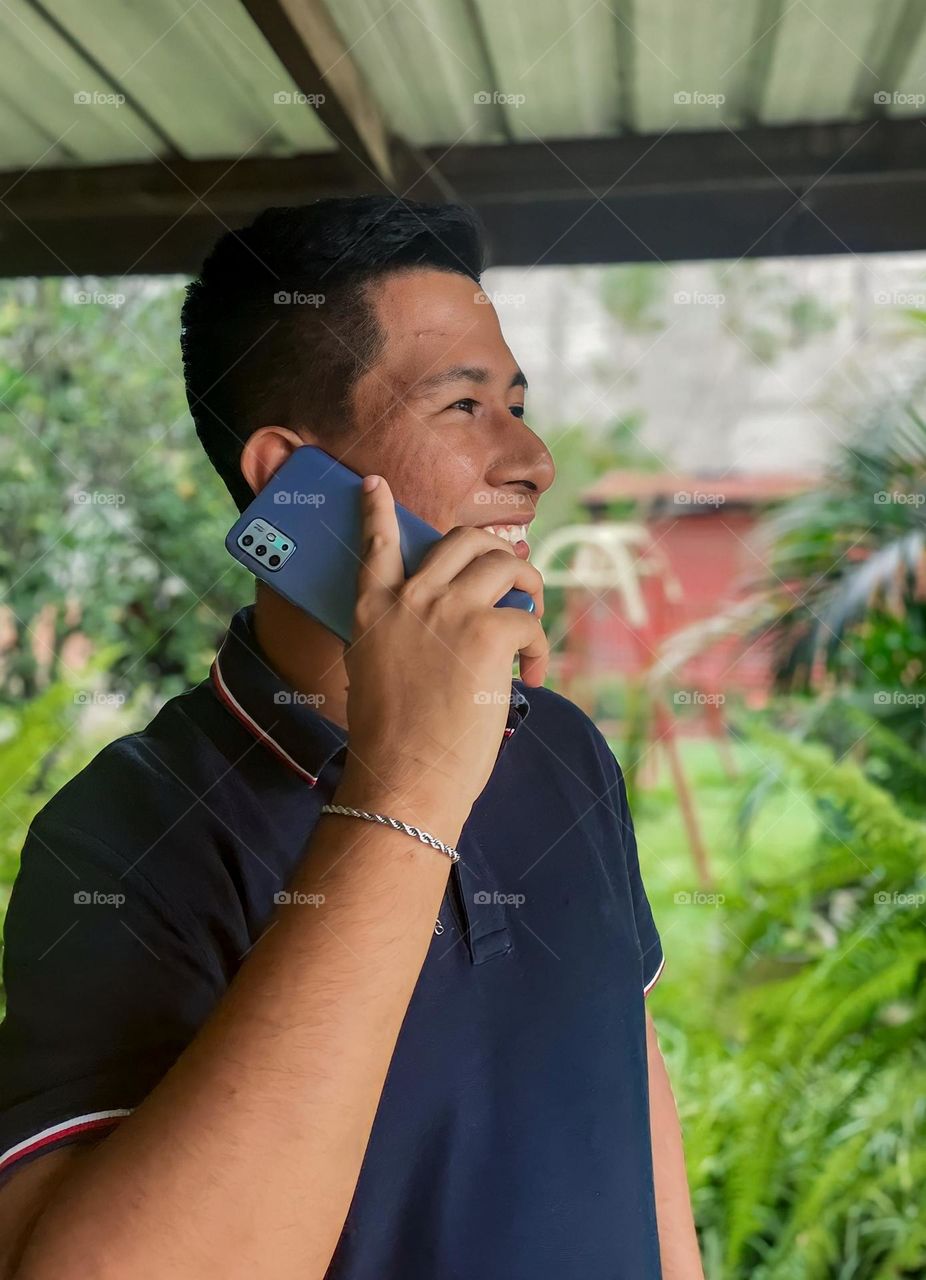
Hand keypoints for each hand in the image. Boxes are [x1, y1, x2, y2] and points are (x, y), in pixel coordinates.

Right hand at [335, 475, 547, 835]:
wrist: (405, 779)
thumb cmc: (393, 742)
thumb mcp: (375, 673)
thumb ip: (398, 636)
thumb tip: (444, 629)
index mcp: (373, 610)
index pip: (376, 544)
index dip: (377, 510)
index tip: (376, 485)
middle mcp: (410, 598)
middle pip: (463, 541)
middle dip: (496, 550)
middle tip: (512, 576)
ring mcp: (449, 611)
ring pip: (504, 563)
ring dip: (529, 582)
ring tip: (532, 612)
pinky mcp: (488, 633)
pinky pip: (529, 617)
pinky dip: (539, 648)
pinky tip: (533, 677)